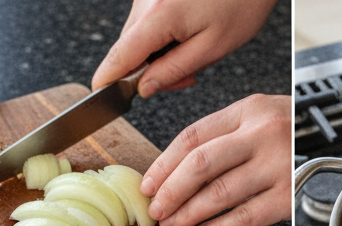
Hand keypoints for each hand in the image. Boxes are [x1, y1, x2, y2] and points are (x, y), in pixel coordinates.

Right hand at [92, 0, 275, 94]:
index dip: (109, 81)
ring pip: (140, 38)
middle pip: (130, 51)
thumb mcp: (212, 48)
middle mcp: (145, 1)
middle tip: (188, 77)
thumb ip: (174, 71)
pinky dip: (164, 37)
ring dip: (161, 54)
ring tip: (194, 52)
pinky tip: (188, 34)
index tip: (101, 99)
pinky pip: (149, 22)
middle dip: (153, 72)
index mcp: (158, 17)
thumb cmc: (240, 2)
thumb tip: (145, 88)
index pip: (120, 57)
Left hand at [141, 94, 290, 225]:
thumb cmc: (293, 130)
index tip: (148, 184)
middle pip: (201, 164)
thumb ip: (223, 136)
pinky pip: (246, 216)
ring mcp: (277, 166)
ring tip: (174, 224)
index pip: (193, 137)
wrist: (338, 137)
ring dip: (190, 213)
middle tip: (156, 209)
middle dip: (171, 191)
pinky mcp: (288, 196)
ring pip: (220, 193)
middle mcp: (262, 134)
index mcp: (248, 110)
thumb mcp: (258, 116)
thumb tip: (175, 171)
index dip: (164, 164)